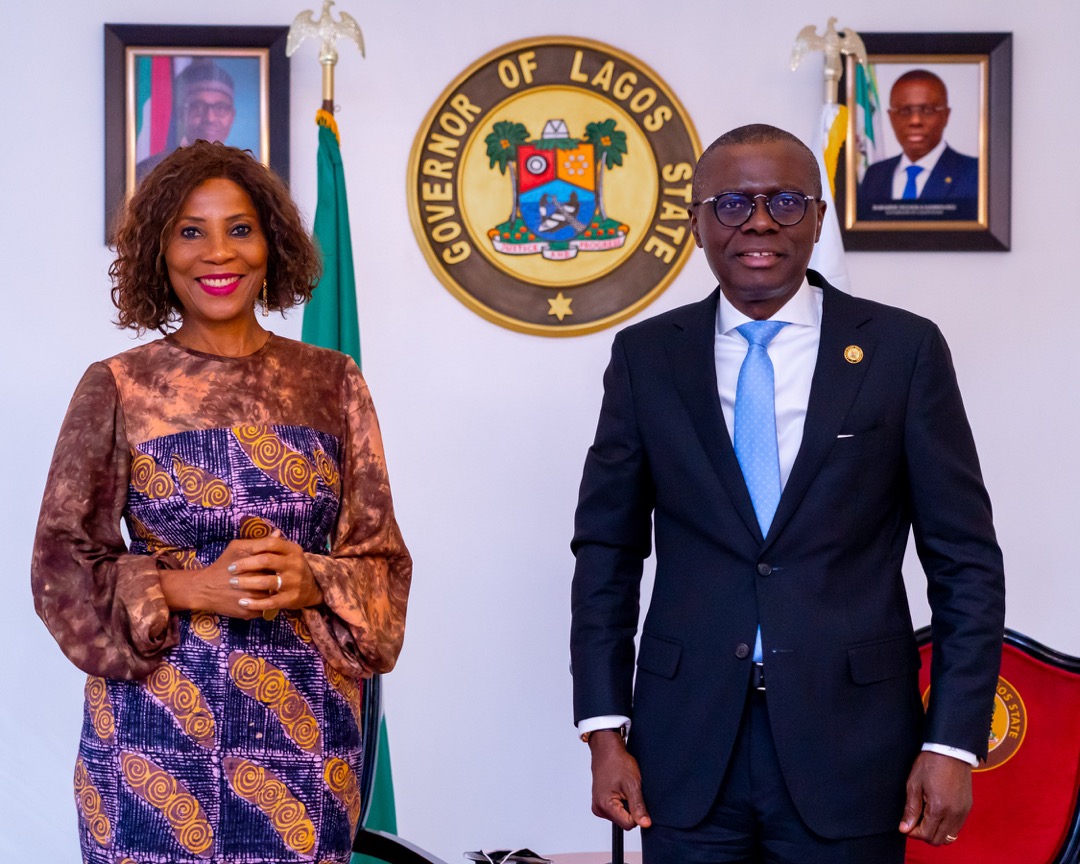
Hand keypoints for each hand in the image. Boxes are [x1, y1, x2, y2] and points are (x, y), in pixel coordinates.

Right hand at [160, 533, 322, 618]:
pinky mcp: (249, 614)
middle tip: (269, 577)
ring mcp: (253, 601)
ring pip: (272, 597)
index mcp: (256, 568)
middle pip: (276, 582)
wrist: (205, 588)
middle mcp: (255, 586)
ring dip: (271, 593)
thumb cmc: (223, 565)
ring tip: (263, 587)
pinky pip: (264, 609)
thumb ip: (260, 542)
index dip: (276, 565)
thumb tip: (279, 533)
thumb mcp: (238, 548)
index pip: (277, 566)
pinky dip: (263, 604)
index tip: (273, 565)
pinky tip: (256, 598)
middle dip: (275, 579)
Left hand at [227, 532, 323, 616]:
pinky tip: (242, 602)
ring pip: (266, 582)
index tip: (239, 553)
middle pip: (266, 561)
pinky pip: (269, 601)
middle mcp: (295, 565)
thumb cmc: (292, 567)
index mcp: (293, 550)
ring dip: (246, 582)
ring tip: (233, 583)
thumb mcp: (288, 554)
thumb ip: (276, 545)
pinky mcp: (290, 599)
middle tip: (231, 569)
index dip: (254, 547)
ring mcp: (293, 582)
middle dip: (245, 564)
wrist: (311, 589)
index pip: (272, 544)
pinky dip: (254, 603)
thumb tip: (273, 531)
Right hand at [589, 729, 651, 830]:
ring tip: (623, 788)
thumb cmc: (617, 762)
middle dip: (631, 808)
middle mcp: (599, 808)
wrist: (607, 750)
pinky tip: (619, 789)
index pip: (628, 824)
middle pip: (623, 821)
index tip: (636, 797)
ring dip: (626, 805)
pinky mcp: (600, 802)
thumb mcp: (632, 784)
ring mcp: (598, 806)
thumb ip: (638, 807)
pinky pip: (615, 810)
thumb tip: (645, 824)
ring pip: (620, 816)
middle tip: (628, 790)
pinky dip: (620, 802)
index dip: (637, 813)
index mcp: (605, 805)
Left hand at [899, 751, 971, 844]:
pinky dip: (946, 826)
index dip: (914, 832)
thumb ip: (911, 809)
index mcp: (939, 808)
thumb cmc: (930, 764)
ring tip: (926, 817)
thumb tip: (905, 828)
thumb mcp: (914, 784)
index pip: (926, 834)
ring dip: (936, 832)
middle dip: (925, 834)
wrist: (951, 750)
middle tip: (915, 822)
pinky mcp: (967, 808)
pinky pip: (957, 827)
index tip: (907, 825)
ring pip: (950, 837)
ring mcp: (963, 812)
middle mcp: (954, 814)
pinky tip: (937, 813)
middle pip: (939, 840)